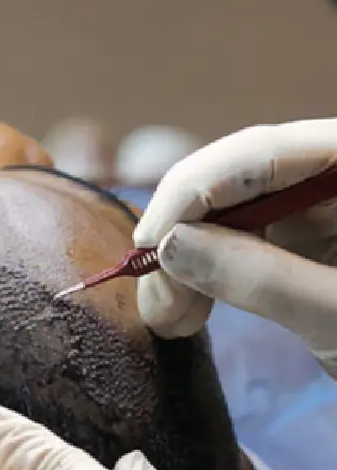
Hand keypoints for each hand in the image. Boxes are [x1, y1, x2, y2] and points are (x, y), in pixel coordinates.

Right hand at [133, 120, 336, 376]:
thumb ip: (261, 278)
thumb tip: (171, 245)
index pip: (265, 151)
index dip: (195, 188)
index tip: (151, 241)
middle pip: (237, 178)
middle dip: (185, 233)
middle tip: (158, 302)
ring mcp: (322, 211)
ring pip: (227, 213)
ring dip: (186, 261)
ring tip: (171, 318)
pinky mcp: (307, 245)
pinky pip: (238, 245)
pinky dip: (205, 276)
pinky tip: (188, 309)